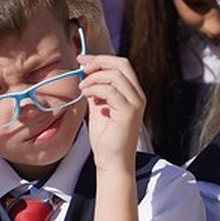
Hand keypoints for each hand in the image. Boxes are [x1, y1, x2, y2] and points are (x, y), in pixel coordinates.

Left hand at [78, 54, 144, 174]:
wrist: (111, 161)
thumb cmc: (105, 138)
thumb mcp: (98, 108)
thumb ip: (96, 90)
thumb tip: (86, 74)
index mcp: (132, 93)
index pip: (121, 65)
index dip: (101, 59)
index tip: (82, 59)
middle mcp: (137, 95)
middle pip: (122, 64)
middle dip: (99, 61)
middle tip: (82, 67)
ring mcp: (135, 103)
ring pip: (117, 75)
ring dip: (94, 76)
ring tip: (82, 87)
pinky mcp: (129, 112)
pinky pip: (112, 90)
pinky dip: (95, 88)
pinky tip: (86, 93)